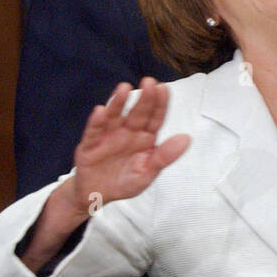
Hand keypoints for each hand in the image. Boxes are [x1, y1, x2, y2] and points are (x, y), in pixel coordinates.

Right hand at [70, 78, 189, 209]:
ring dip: (118, 102)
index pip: (155, 118)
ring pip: (114, 116)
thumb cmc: (125, 181)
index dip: (160, 104)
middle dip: (144, 98)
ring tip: (124, 88)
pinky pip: (93, 131)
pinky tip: (101, 111)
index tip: (164, 88)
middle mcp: (127, 132)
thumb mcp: (148, 172)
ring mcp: (108, 136)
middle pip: (137, 113)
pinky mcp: (90, 144)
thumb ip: (165, 156)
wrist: (98, 195)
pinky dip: (96, 122)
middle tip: (149, 81)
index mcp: (145, 138)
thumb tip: (186, 138)